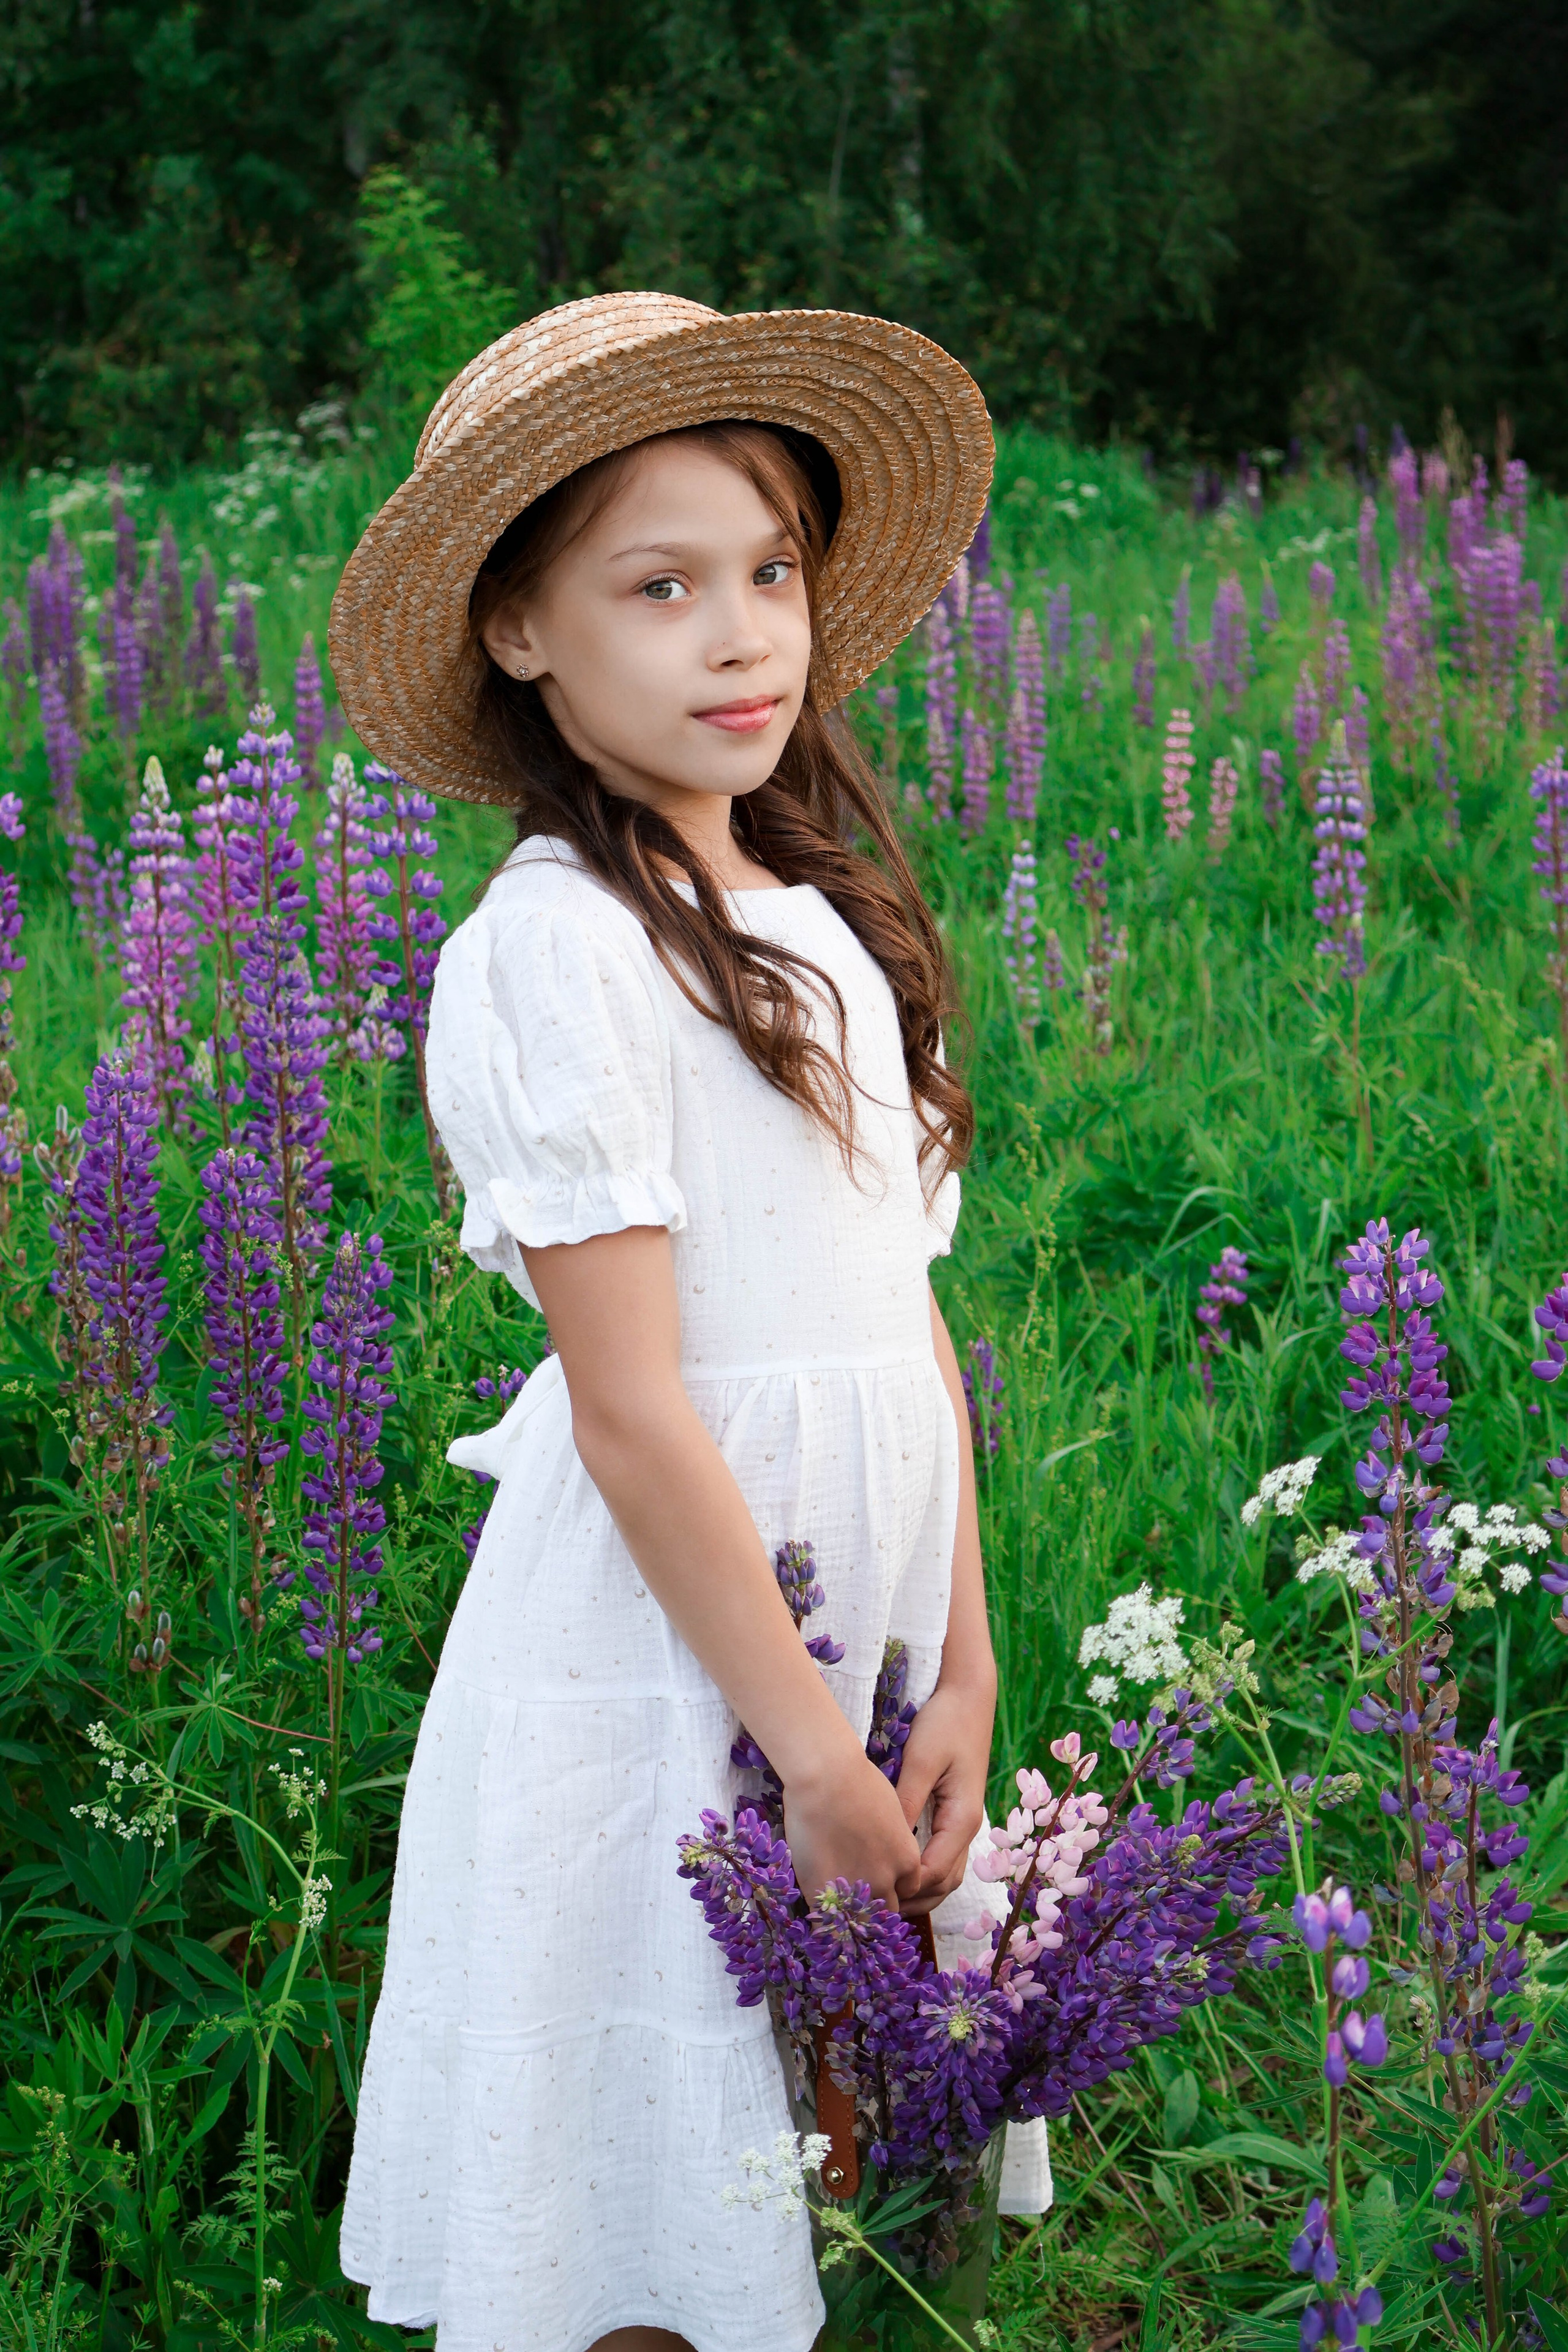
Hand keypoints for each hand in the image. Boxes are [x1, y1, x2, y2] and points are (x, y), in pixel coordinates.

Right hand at [783, 1753, 922, 1905]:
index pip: (908, 1889)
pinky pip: (827, 1916)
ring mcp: (855, 1891)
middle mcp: (885, 1882)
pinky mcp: (825, 1893)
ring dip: (849, 1910)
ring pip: (858, 1918)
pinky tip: (816, 1893)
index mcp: (907, 1861)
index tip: (880, 1877)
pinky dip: (823, 1910)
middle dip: (874, 1902)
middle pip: (887, 1909)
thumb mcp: (890, 1812)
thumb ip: (891, 1842)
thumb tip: (881, 1849)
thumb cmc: (859, 1782)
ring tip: (835, 1898)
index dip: (893, 1884)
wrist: (827, 1778)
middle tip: (857, 1890)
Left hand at [892, 1677, 994, 1915]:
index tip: (868, 1892)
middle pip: (943, 1883)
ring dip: (917, 1889)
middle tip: (871, 1909)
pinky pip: (938, 1854)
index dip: (902, 1887)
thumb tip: (886, 1841)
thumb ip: (905, 1800)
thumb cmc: (944, 1724)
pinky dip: (920, 1870)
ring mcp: (961, 1821)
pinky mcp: (951, 1813)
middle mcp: (966, 1827)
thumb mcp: (921, 1760)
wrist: (967, 1697)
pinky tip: (893, 1868)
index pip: (933, 1872)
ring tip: (879, 1897)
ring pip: (943, 1873)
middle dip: (911, 1899)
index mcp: (962, 1818)